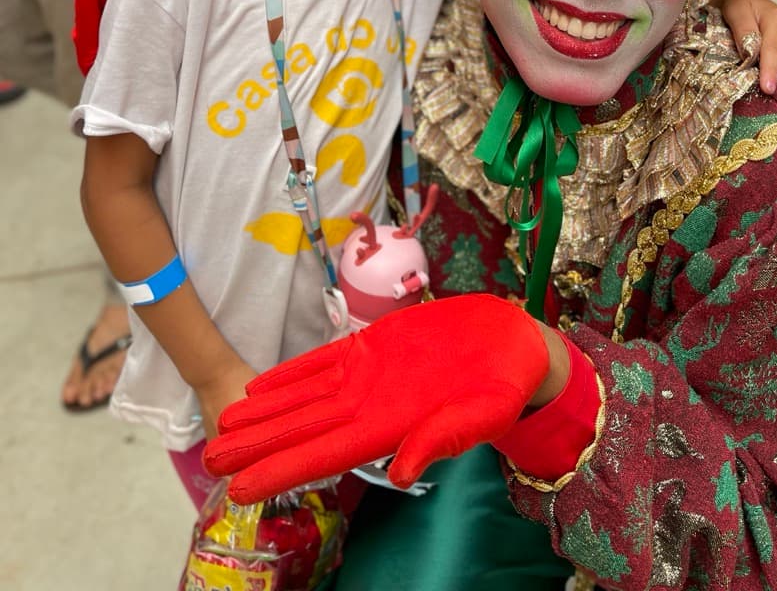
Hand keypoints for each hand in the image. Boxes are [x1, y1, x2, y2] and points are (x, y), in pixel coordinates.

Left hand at [204, 294, 548, 502]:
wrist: (513, 345)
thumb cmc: (505, 386)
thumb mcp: (484, 414)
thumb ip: (443, 439)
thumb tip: (403, 471)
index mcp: (392, 426)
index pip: (325, 455)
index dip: (281, 469)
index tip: (239, 487)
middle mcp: (370, 405)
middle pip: (303, 429)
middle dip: (256, 444)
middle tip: (208, 458)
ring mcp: (369, 374)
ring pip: (305, 396)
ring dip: (264, 411)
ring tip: (223, 424)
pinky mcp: (375, 346)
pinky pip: (324, 362)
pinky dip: (291, 374)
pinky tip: (262, 385)